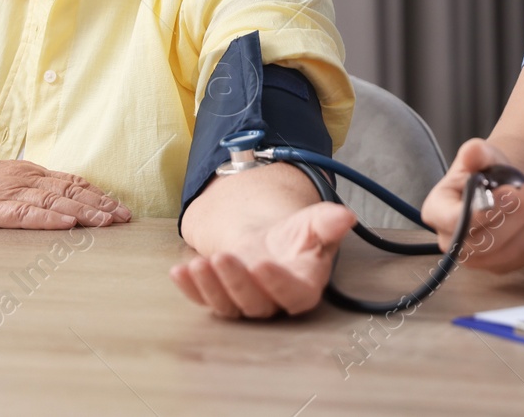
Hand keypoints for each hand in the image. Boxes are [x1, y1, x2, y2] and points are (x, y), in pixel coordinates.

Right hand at [0, 153, 131, 228]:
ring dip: (84, 213)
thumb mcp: (0, 181)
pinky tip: (67, 226)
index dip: (98, 194)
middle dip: (101, 205)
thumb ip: (26, 189)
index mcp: (27, 173)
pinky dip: (48, 220)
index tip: (119, 206)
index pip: (71, 182)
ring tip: (107, 222)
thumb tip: (53, 200)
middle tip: (125, 218)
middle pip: (70, 191)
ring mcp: (8, 193)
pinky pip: (25, 215)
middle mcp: (24, 179)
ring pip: (55, 203)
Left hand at [170, 201, 355, 317]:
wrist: (269, 239)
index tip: (262, 263)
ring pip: (228, 306)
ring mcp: (244, 302)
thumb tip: (346, 216)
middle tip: (223, 257)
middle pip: (256, 304)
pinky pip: (204, 300)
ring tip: (197, 263)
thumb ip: (328, 223)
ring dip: (210, 287)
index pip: (293, 295)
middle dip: (236, 282)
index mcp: (302, 287)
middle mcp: (273, 301)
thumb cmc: (295, 236)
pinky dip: (189, 289)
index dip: (278, 285)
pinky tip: (178, 272)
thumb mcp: (314, 223)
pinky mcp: (220, 298)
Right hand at [420, 138, 523, 272]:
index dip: (483, 211)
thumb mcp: (478, 155)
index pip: (456, 221)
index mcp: (437, 212)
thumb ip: (474, 153)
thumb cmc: (484, 170)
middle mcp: (452, 242)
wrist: (500, 186)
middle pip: (484, 241)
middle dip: (516, 214)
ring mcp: (477, 259)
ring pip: (508, 250)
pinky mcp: (501, 265)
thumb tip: (471, 153)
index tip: (509, 192)